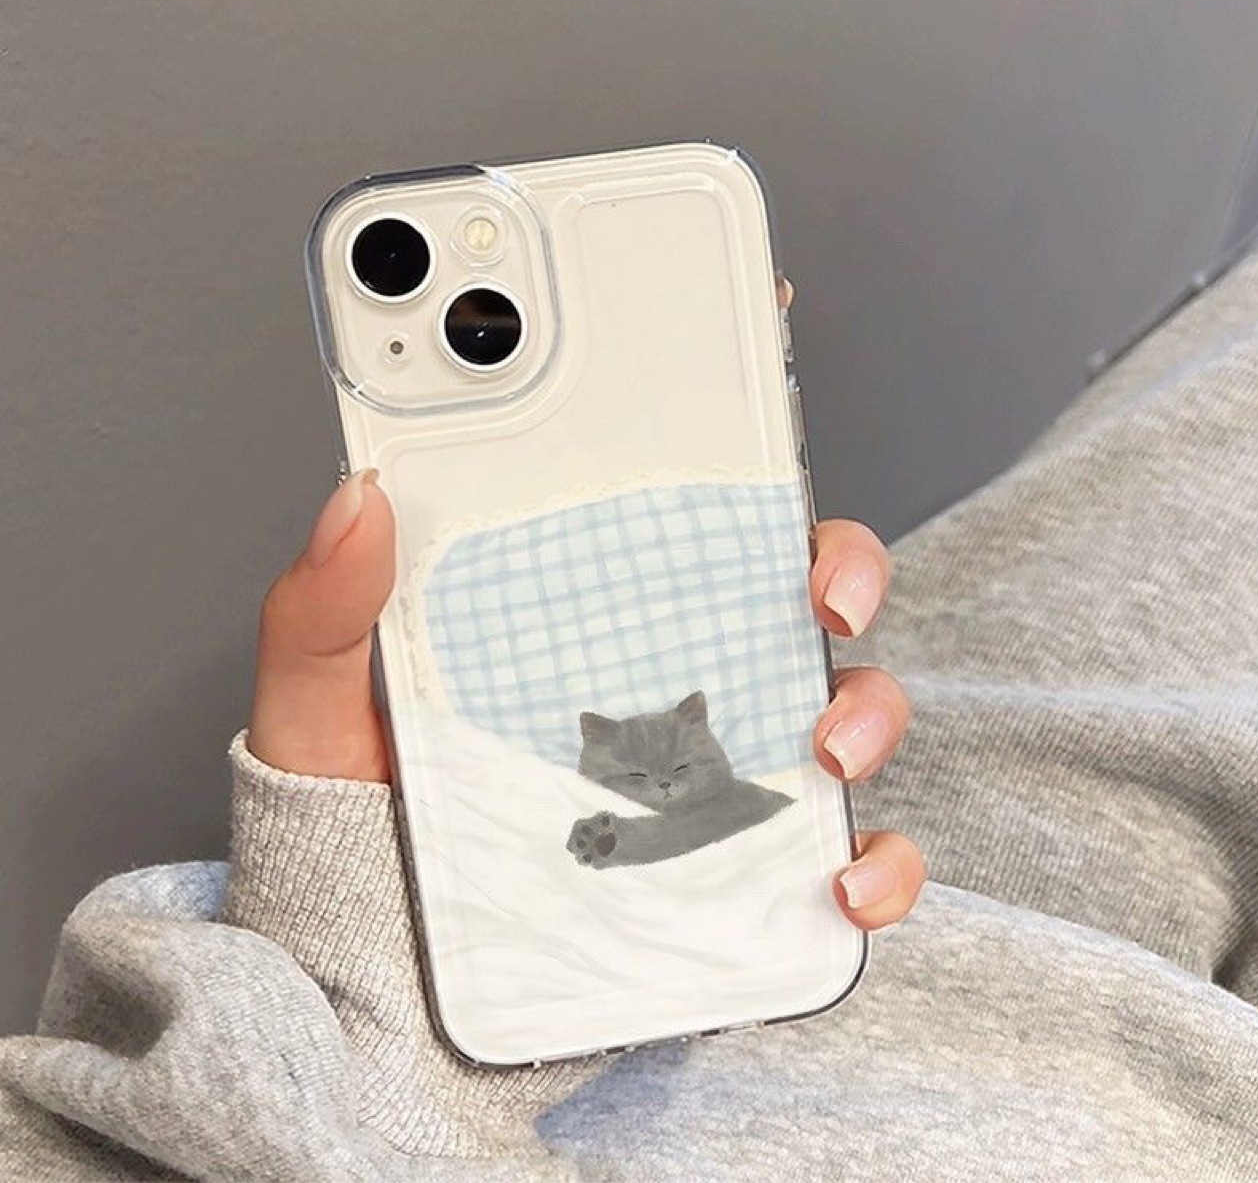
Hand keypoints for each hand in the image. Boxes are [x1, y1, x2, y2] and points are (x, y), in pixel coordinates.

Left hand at [249, 277, 924, 928]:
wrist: (376, 982)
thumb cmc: (357, 828)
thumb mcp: (318, 703)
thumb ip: (325, 603)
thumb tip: (359, 493)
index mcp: (584, 606)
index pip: (674, 498)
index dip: (734, 417)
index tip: (773, 335)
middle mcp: (669, 674)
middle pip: (792, 585)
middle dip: (840, 560)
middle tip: (818, 580)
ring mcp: (717, 770)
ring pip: (847, 702)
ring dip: (870, 707)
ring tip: (824, 745)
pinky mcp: (742, 871)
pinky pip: (851, 855)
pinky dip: (879, 862)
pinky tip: (840, 878)